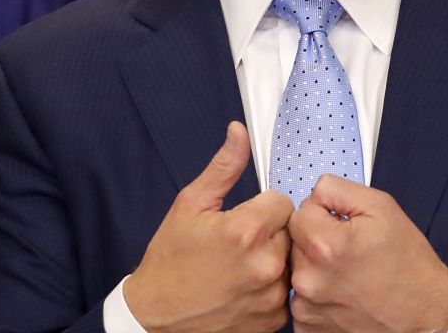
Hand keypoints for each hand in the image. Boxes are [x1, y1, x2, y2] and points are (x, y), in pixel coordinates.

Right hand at [124, 122, 292, 332]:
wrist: (156, 317)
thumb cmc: (170, 261)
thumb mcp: (191, 205)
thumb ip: (224, 167)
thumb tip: (239, 133)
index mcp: (245, 230)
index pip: (282, 201)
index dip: (261, 208)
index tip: (242, 219)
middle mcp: (265, 264)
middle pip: (290, 231)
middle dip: (269, 233)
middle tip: (239, 245)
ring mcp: (271, 295)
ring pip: (291, 261)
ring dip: (273, 261)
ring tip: (242, 267)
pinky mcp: (273, 319)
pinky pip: (287, 291)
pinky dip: (271, 289)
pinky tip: (246, 289)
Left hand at [288, 175, 447, 332]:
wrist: (423, 317)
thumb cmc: (409, 268)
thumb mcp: (382, 208)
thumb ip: (337, 189)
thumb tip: (313, 191)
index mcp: (325, 246)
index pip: (298, 213)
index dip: (323, 215)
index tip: (342, 226)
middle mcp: (310, 279)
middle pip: (295, 242)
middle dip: (317, 241)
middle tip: (350, 252)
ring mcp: (307, 308)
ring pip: (297, 270)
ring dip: (316, 269)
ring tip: (349, 275)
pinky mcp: (307, 327)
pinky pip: (301, 299)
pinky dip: (318, 296)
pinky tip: (344, 296)